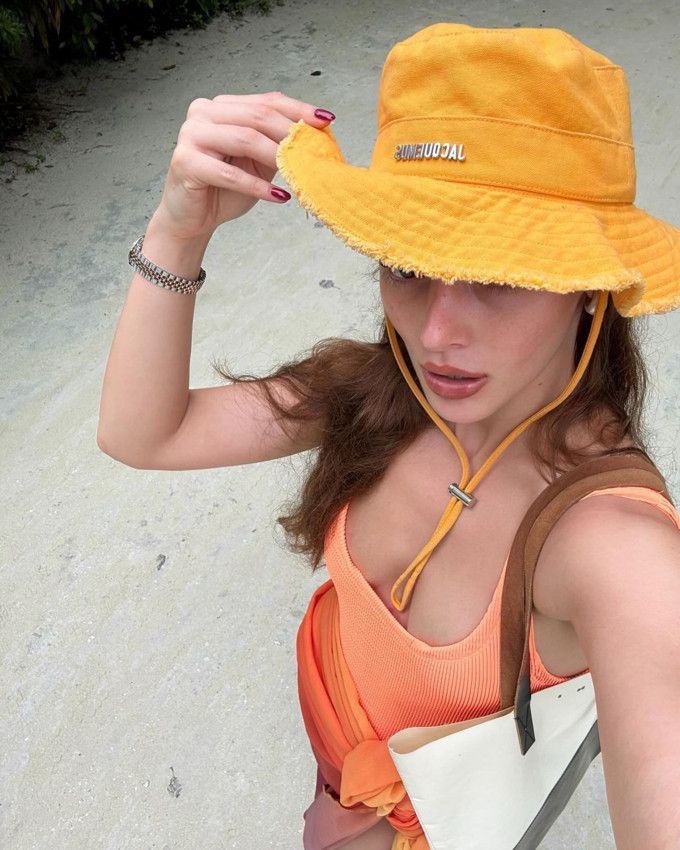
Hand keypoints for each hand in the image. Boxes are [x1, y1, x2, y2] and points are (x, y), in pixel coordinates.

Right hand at [150, 91, 334, 240]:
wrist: (191, 219)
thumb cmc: (222, 190)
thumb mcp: (258, 163)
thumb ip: (277, 146)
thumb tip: (315, 138)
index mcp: (222, 107)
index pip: (265, 102)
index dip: (297, 110)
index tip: (326, 120)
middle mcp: (203, 113)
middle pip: (256, 116)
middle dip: (289, 132)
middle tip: (314, 149)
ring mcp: (191, 135)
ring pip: (244, 138)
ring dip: (276, 156)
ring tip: (297, 172)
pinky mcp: (185, 162)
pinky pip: (229, 173)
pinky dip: (257, 186)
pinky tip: (278, 197)